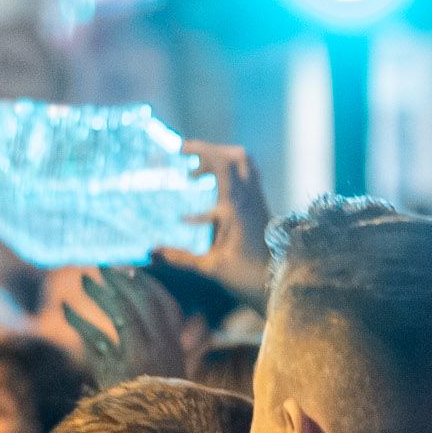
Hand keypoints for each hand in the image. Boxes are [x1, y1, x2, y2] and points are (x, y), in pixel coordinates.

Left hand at [61, 264, 190, 388]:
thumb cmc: (149, 403)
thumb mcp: (161, 372)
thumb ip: (154, 343)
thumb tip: (136, 311)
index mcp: (174, 347)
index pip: (166, 306)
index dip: (148, 286)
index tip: (130, 272)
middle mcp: (162, 348)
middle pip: (143, 303)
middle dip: (122, 281)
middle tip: (101, 267)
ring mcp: (141, 357)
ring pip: (122, 314)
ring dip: (101, 294)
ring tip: (84, 281)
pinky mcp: (116, 369)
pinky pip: (94, 337)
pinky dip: (78, 321)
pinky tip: (65, 309)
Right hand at [157, 140, 272, 303]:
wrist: (279, 284)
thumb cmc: (248, 275)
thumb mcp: (211, 267)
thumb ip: (181, 257)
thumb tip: (152, 252)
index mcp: (237, 206)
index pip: (222, 164)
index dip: (201, 150)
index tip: (179, 149)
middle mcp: (250, 197)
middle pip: (236, 156)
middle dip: (210, 152)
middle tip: (186, 160)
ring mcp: (258, 200)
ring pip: (245, 164)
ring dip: (222, 161)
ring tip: (197, 174)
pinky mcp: (261, 206)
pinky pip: (248, 177)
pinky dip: (230, 175)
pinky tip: (212, 193)